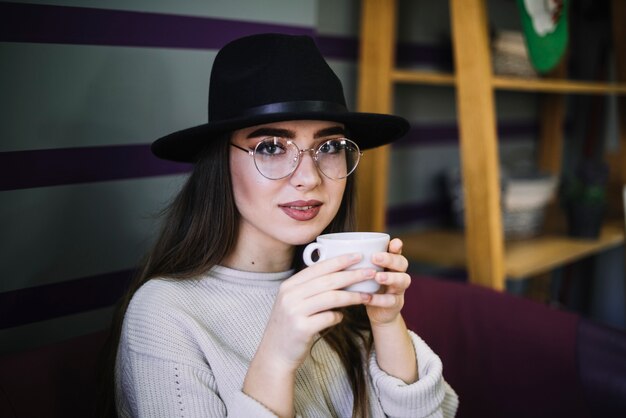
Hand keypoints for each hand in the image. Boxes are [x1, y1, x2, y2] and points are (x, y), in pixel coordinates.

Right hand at [257, 253, 372, 371]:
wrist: (274, 355)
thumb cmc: (289, 327)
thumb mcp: (292, 303)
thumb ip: (309, 289)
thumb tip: (338, 276)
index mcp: (289, 285)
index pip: (318, 268)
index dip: (340, 260)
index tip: (358, 256)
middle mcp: (290, 295)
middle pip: (328, 281)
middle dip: (352, 275)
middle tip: (371, 272)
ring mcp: (295, 312)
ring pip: (332, 298)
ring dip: (353, 296)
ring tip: (368, 296)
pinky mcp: (302, 329)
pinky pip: (328, 318)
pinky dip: (339, 317)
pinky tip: (342, 318)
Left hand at [364, 238, 410, 325]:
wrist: (377, 312)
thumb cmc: (367, 287)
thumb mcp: (362, 273)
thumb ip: (356, 262)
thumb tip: (331, 248)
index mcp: (390, 263)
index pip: (396, 251)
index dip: (397, 246)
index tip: (394, 242)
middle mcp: (398, 273)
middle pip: (402, 263)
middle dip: (390, 259)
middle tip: (375, 257)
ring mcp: (399, 289)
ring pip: (403, 280)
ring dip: (391, 278)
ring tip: (377, 277)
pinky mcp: (395, 304)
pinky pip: (391, 301)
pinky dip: (380, 299)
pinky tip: (369, 298)